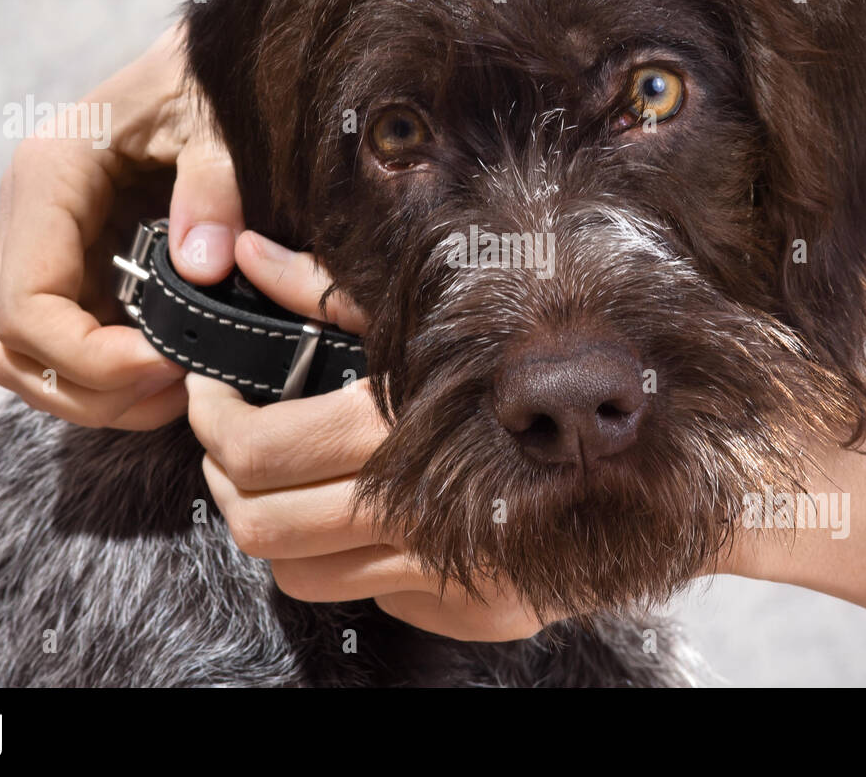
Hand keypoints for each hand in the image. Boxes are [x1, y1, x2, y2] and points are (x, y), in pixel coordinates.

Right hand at [0, 25, 245, 428]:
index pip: (27, 307)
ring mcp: (49, 249)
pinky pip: (68, 346)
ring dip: (98, 394)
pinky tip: (177, 370)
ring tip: (179, 386)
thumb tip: (202, 266)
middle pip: (12, 348)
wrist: (209, 65)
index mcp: (48, 178)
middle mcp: (31, 220)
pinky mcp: (79, 269)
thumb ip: (214, 185)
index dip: (90, 357)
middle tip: (177, 387)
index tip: (169, 364)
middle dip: (91, 388)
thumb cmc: (209, 82)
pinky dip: (113, 378)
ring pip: (30, 359)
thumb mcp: (220, 121)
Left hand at [186, 230, 549, 640]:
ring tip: (287, 478)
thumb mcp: (430, 310)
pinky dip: (346, 555)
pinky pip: (369, 592)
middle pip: (263, 526)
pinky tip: (370, 510)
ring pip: (302, 575)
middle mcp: (421, 512)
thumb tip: (245, 257)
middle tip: (231, 439)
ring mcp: (449, 571)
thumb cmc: (542, 360)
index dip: (211, 423)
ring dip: (273, 526)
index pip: (258, 452)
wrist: (658, 447)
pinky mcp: (471, 608)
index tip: (208, 394)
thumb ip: (327, 291)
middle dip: (224, 480)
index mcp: (402, 429)